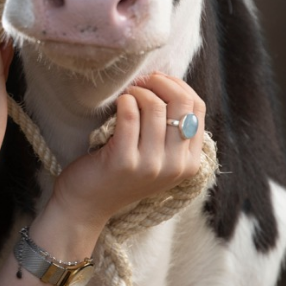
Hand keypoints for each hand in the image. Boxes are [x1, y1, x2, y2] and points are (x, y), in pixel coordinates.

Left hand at [49, 72, 206, 231]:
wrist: (87, 204)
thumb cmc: (121, 171)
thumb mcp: (158, 156)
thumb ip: (171, 129)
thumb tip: (171, 83)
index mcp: (190, 163)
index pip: (198, 108)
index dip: (177, 86)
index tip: (157, 81)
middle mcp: (176, 166)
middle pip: (181, 104)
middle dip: (160, 83)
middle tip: (140, 81)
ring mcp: (151, 165)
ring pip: (155, 107)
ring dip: (138, 91)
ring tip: (126, 95)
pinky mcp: (124, 161)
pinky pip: (129, 114)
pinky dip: (123, 101)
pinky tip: (118, 104)